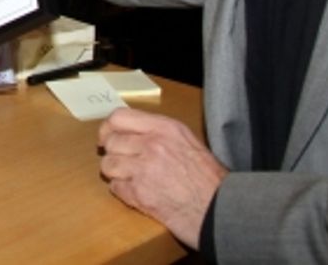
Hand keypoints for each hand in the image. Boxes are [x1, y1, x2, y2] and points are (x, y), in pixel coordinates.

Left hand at [97, 107, 227, 248]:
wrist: (219, 209)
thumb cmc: (209, 178)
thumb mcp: (188, 141)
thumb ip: (159, 133)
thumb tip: (131, 132)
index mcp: (164, 128)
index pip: (119, 117)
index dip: (109, 128)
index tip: (108, 137)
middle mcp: (151, 144)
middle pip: (111, 142)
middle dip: (113, 153)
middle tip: (122, 162)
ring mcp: (143, 169)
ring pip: (108, 165)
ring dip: (115, 173)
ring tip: (129, 178)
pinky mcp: (139, 194)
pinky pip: (115, 188)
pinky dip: (121, 191)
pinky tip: (136, 192)